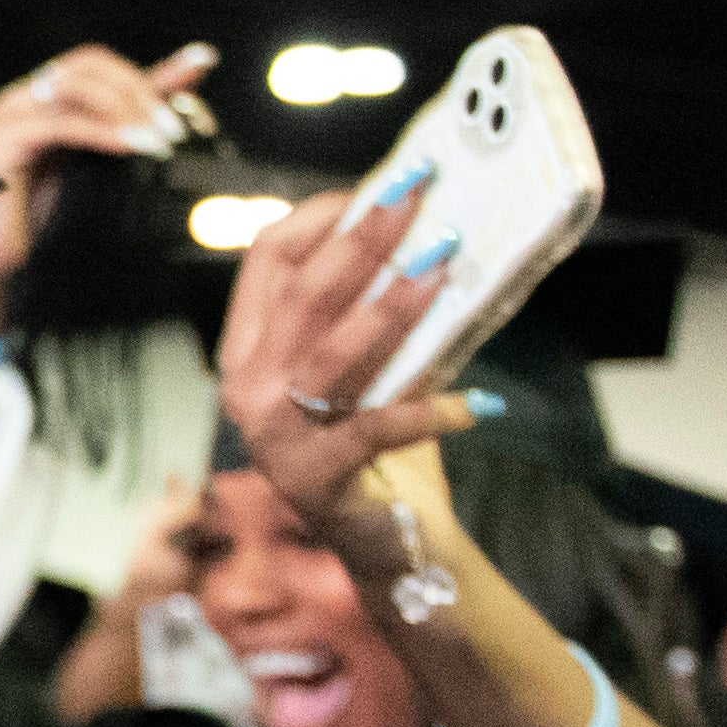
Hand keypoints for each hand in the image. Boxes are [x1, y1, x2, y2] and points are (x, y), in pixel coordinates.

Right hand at [0, 42, 220, 331]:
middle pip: (89, 63)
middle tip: (175, 129)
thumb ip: (125, 133)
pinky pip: (58, 123)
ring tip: (158, 141)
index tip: (202, 62)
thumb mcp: (93, 168)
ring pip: (75, 85)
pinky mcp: (3, 141)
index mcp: (47, 98)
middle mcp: (26, 96)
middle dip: (139, 89)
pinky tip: (128, 146)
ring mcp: (11, 113)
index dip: (153, 66)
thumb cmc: (38, 217)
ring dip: (124, 108)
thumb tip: (176, 113)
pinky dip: (99, 131)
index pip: (103, 65)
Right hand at [210, 177, 477, 560]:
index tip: (379, 188)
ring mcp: (274, 435)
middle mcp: (248, 387)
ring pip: (333, 352)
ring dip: (393, 307)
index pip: (267, 258)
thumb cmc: (378, 441)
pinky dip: (431, 414)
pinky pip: (376, 429)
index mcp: (249, 348)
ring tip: (442, 270)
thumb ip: (373, 307)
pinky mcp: (314, 477)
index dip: (321, 215)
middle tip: (418, 201)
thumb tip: (426, 230)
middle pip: (303, 293)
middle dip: (364, 239)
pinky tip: (479, 405)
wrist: (388, 539)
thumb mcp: (369, 364)